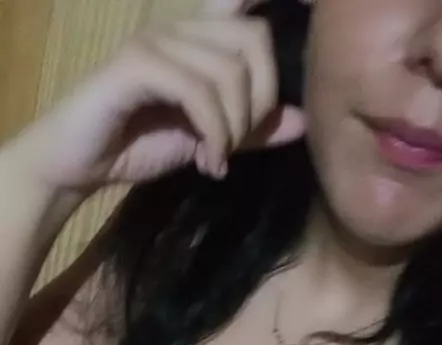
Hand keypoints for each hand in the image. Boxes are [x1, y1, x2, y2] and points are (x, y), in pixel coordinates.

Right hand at [10, 0, 304, 193]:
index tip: (270, 101)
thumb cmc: (137, 146)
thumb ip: (252, 131)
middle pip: (253, 41)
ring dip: (233, 129)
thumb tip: (303, 122)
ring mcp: (156, 41)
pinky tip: (206, 161)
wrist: (77, 164)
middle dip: (258, 104)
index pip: (254, 23)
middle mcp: (179, 27)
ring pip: (229, 71)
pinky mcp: (136, 65)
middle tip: (237, 146)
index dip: (275, 49)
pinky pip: (196, 90)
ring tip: (216, 160)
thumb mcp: (209, 140)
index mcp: (199, 37)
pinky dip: (213, 133)